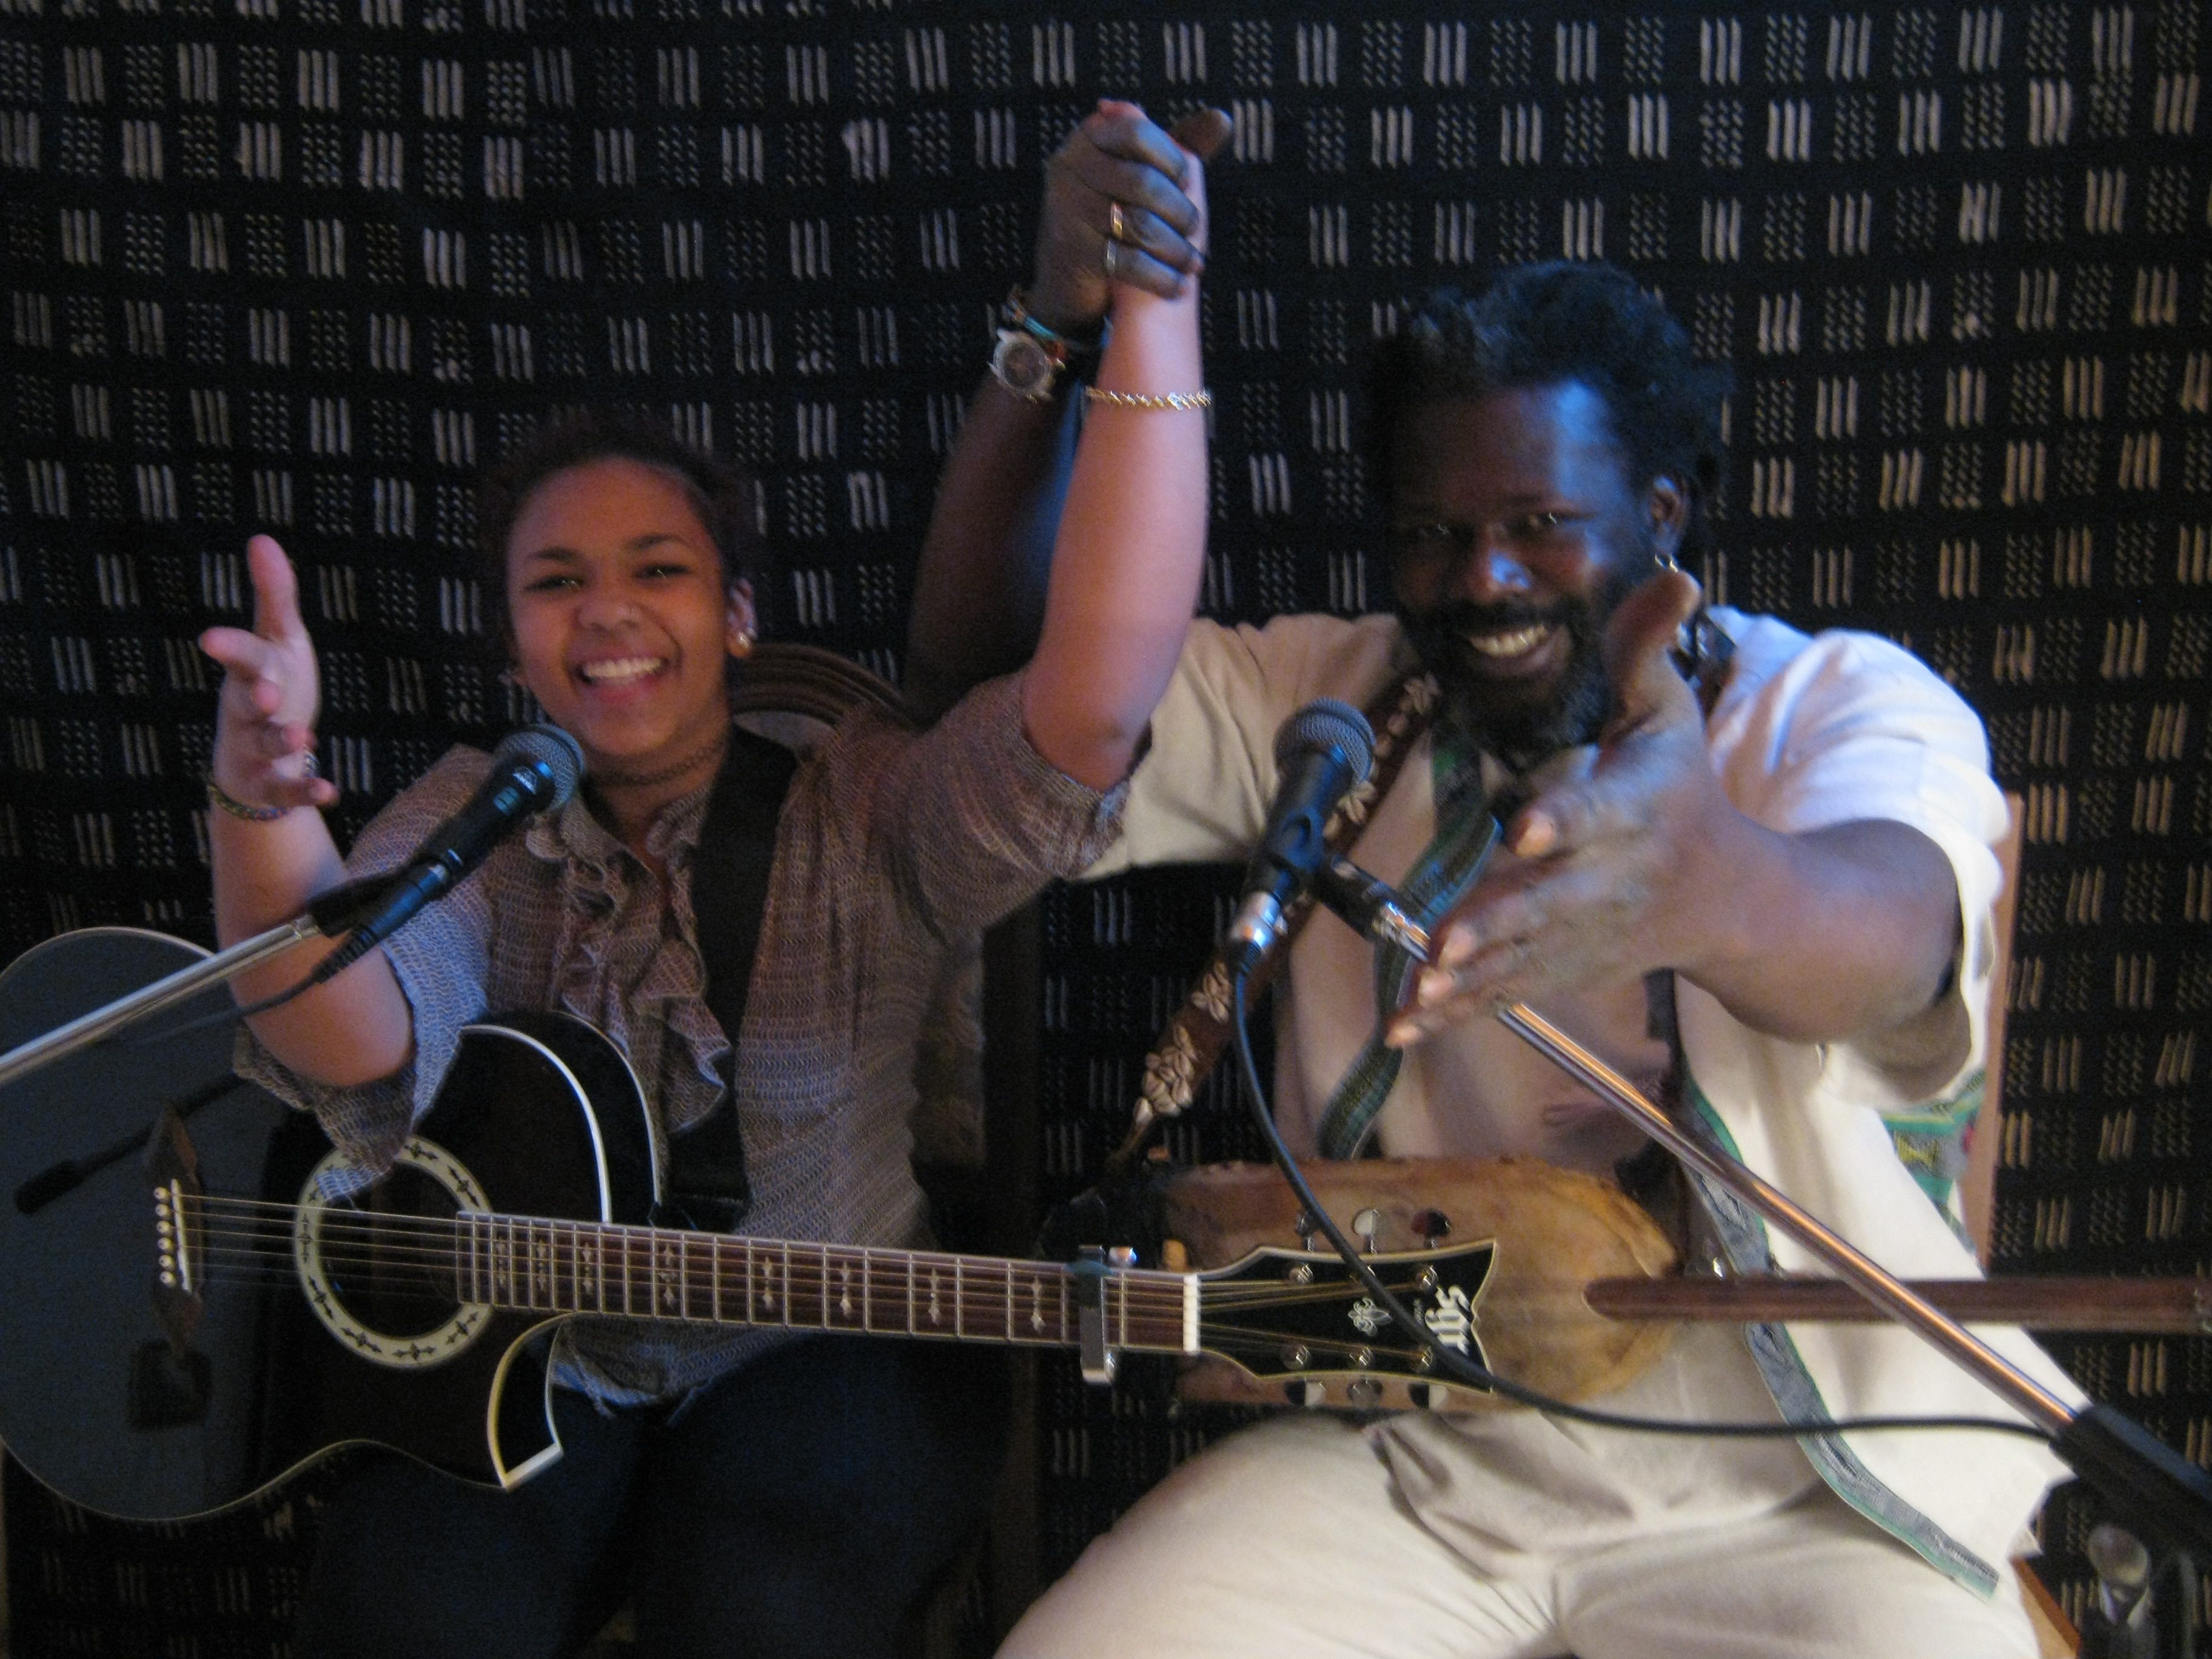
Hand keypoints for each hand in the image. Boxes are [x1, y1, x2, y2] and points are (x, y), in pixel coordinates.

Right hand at [199, 535, 338, 812]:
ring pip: (263, 746)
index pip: (241, 655)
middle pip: (244, 702)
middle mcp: (245, 711)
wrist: (254, 759)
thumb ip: (274, 596)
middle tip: (265, 694)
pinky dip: (307, 792)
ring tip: (301, 736)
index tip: (210, 638)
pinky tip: (333, 794)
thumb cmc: (269, 685)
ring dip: (281, 740)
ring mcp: (255, 750)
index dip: (228, 647)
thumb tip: (261, 538)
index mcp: (251, 672)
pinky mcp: (270, 785)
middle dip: (253, 697)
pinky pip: (287, 790)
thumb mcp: (278, 640)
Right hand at [1028, 100, 1229, 333]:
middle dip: (1180, 210)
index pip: (1137, 133)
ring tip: (1193, 263)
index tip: (1185, 182)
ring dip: (1177, 248)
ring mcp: (1067, 210)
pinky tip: (1178, 285)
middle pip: (1143, 182)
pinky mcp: (1073, 252)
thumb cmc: (1114, 215)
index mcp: (1090, 137)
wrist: (1067, 278)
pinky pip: (1129, 262)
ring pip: (1139, 224)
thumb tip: (1223, 119)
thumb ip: (1181, 146)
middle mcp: (1070, 167)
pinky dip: (1161, 277)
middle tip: (1194, 230)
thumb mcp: (1142, 173)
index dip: (1171, 159)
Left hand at [1388, 570, 1726, 1045]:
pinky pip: (1507, 994)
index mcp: (1638, 807)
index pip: (1598, 812)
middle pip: (1552, 902)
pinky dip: (1457, 1013)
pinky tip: (1403, 1027)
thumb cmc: (1682, 788)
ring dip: (1469, 978)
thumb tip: (1674, 571)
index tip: (1524, 829)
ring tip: (1418, 989)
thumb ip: (1647, 648)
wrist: (1730, 899)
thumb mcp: (1671, 712)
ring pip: (1524, 957)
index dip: (1563, 820)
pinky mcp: (1562, 968)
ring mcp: (1586, 934)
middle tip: (1446, 939)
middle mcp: (1612, 878)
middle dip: (1500, 921)